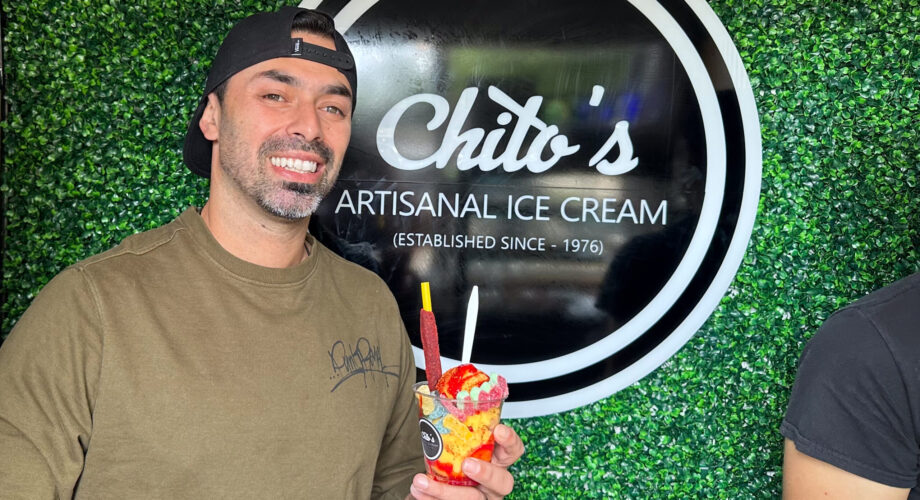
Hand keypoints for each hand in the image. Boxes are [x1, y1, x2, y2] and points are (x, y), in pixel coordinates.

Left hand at [409, 424, 524, 498]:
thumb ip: (451, 426)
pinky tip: (417, 491)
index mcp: (497, 460)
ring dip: (445, 492)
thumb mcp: (456, 442)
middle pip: (503, 482)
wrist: (437, 482)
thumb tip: (425, 392)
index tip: (498, 430)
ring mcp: (481, 497)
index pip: (514, 450)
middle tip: (468, 464)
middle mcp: (493, 482)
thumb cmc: (452, 458)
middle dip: (486, 473)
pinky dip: (431, 499)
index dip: (510, 441)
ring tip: (421, 482)